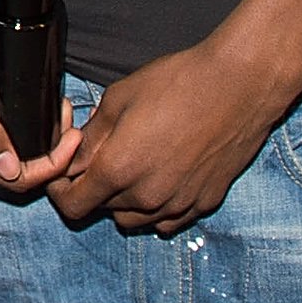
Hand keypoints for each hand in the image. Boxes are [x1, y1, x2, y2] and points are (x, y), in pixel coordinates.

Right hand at [0, 0, 79, 194]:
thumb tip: (9, 168)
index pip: (15, 179)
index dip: (51, 164)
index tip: (73, 137)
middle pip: (12, 171)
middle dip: (48, 152)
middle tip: (67, 120)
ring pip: (5, 156)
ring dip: (34, 142)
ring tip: (56, 111)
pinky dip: (17, 131)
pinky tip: (29, 111)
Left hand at [47, 35, 293, 233]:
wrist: (240, 86)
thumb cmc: (179, 83)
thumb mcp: (119, 99)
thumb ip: (92, 136)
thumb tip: (73, 155)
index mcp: (119, 169)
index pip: (72, 206)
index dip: (60, 190)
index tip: (65, 173)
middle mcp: (148, 196)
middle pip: (103, 210)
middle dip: (94, 188)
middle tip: (104, 155)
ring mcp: (179, 204)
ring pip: (134, 219)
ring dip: (124, 200)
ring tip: (133, 163)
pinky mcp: (205, 203)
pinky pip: (167, 219)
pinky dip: (156, 206)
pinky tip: (161, 174)